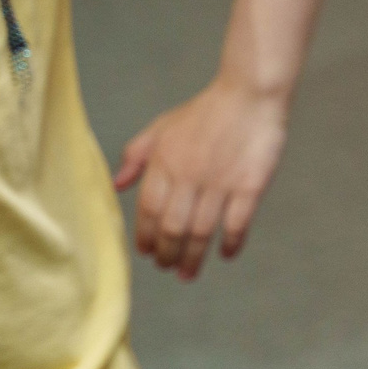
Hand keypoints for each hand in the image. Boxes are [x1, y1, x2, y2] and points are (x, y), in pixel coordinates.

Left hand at [112, 79, 288, 279]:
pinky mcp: (250, 185)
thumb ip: (136, 156)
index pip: (149, 210)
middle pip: (173, 227)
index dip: (146, 236)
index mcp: (165, 162)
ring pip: (202, 231)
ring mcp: (221, 182)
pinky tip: (226, 254)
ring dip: (194, 257)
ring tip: (189, 274)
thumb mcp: (163, 126)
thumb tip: (117, 185)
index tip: (147, 253)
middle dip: (168, 254)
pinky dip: (231, 243)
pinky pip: (237, 223)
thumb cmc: (207, 110)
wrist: (250, 94)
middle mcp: (190, 176)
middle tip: (168, 269)